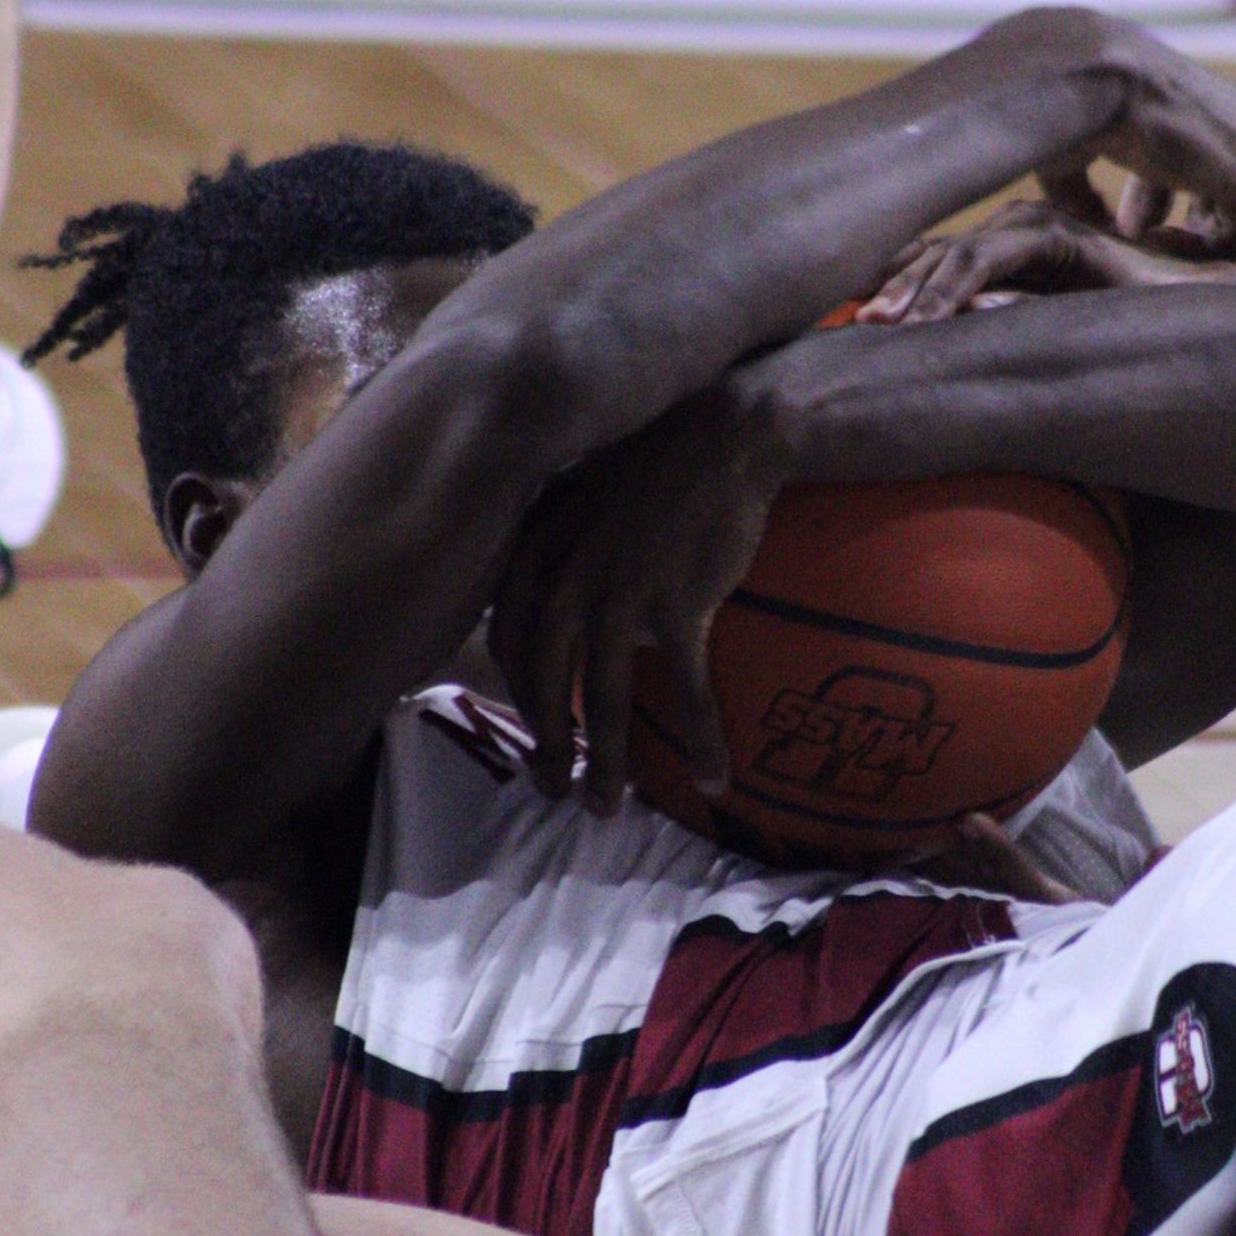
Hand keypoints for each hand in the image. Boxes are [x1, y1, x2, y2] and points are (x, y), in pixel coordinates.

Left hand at [489, 382, 781, 812]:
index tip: (531, 736)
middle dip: (548, 748)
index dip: (519, 700)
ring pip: (601, 701)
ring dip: (606, 763)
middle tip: (556, 791)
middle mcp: (566, 579)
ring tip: (607, 806)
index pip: (510, 645)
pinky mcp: (678, 604)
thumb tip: (552, 607)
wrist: (724, 428)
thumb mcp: (580, 498)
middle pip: (544, 684)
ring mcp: (620, 594)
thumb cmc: (657, 463)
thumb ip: (554, 553)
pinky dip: (700, 738)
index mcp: (536, 552)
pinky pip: (685, 691)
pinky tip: (715, 776)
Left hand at [859, 200, 1207, 322]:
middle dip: (889, 285)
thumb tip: (941, 340)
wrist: (1200, 321)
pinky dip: (961, 285)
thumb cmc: (1125, 334)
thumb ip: (998, 328)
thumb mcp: (1040, 337)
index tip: (841, 315)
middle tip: (846, 322)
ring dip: (917, 289)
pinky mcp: (1066, 237)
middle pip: (935, 254)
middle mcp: (1017, 234)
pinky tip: (936, 320)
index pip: (933, 262)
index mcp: (1007, 254)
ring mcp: (1040, 231)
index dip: (890, 283)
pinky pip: (1000, 258)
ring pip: (959, 254)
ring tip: (879, 325)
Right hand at [980, 9, 1235, 260]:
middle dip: (1172, 218)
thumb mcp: (1082, 144)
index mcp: (1200, 100)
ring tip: (1145, 245)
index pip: (1194, 159)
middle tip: (1131, 234)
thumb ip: (1089, 187)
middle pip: (1216, 189)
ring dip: (1188, 240)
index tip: (1120, 221)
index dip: (1153, 199)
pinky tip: (1160, 250)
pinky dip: (1207, 256)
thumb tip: (1091, 220)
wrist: (1092, 78)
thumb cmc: (1076, 102)